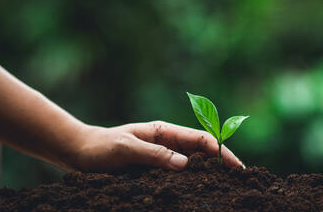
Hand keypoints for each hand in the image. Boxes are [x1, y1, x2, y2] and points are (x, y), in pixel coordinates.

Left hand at [70, 121, 243, 171]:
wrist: (82, 152)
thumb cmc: (102, 147)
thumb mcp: (125, 148)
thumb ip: (154, 155)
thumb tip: (185, 165)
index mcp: (163, 131)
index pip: (200, 138)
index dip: (221, 151)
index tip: (237, 167)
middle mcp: (167, 142)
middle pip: (202, 151)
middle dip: (221, 163)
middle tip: (239, 181)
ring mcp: (162, 156)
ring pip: (193, 163)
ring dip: (209, 173)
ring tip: (226, 188)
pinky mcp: (155, 169)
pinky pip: (179, 174)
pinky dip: (193, 181)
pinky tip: (199, 192)